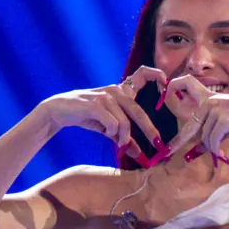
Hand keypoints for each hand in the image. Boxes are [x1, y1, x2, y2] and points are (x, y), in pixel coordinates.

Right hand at [38, 66, 166, 162]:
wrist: (61, 110)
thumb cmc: (87, 116)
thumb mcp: (107, 127)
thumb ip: (122, 138)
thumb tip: (137, 154)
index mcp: (121, 91)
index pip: (142, 74)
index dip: (156, 75)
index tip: (167, 82)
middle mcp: (115, 90)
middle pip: (138, 110)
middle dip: (149, 130)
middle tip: (157, 144)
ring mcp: (105, 96)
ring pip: (124, 121)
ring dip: (124, 136)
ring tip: (120, 144)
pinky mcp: (95, 104)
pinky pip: (112, 123)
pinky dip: (113, 133)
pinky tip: (108, 134)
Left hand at [160, 74, 228, 164]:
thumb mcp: (225, 126)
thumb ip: (208, 135)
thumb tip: (194, 152)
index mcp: (209, 96)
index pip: (187, 82)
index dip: (174, 86)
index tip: (164, 94)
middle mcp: (210, 100)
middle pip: (190, 125)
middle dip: (178, 141)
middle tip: (167, 152)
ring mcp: (215, 108)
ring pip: (204, 137)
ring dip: (212, 148)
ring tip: (221, 150)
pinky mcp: (222, 119)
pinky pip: (212, 141)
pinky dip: (216, 150)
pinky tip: (222, 153)